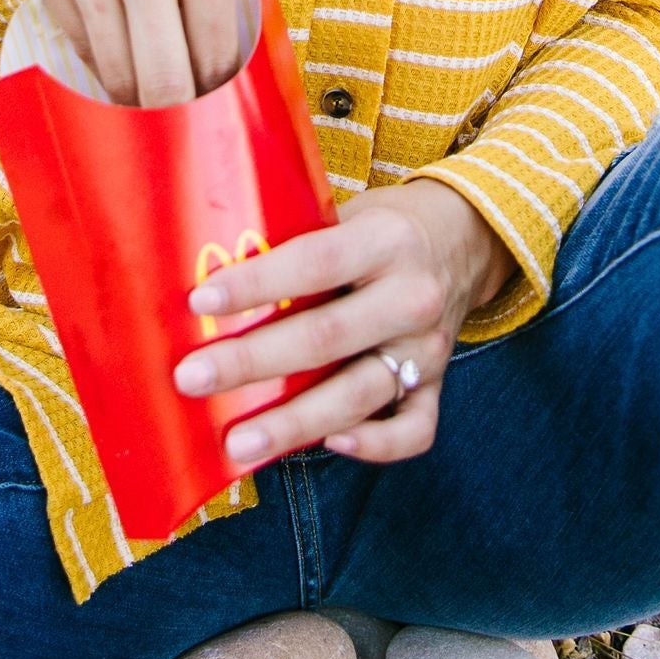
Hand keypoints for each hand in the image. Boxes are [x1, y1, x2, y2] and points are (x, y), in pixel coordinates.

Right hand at [0, 0, 241, 105]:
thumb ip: (211, 5)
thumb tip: (215, 91)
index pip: (215, 63)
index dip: (218, 100)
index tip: (216, 116)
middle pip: (163, 85)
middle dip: (175, 121)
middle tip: (181, 132)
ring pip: (116, 75)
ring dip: (134, 97)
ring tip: (148, 95)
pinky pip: (80, 48)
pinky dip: (100, 60)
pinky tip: (115, 47)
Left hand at [170, 178, 514, 467]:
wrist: (466, 239)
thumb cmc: (385, 227)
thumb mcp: (351, 212)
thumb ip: (300, 240)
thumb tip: (217, 278)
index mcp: (386, 240)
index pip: (314, 262)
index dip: (258, 282)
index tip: (202, 300)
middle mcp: (411, 296)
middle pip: (326, 337)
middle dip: (252, 362)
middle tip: (193, 377)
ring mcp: (428, 347)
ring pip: (359, 395)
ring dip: (294, 423)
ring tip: (238, 443)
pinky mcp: (438, 385)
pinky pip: (413, 430)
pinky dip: (375, 445)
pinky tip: (329, 445)